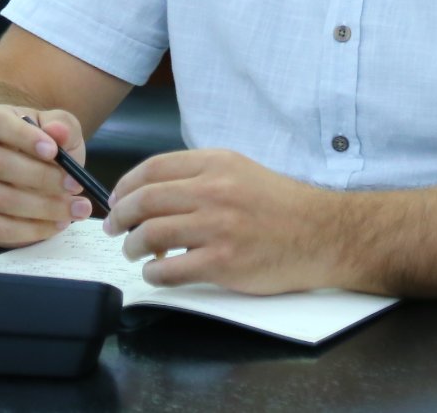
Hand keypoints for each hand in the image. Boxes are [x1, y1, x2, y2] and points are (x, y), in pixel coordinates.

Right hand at [0, 104, 93, 247]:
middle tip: (75, 185)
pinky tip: (56, 225)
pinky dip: (29, 231)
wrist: (27, 167)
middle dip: (41, 178)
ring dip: (42, 208)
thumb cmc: (42, 144)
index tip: (54, 151)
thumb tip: (59, 132)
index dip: (25, 137)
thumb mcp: (59, 128)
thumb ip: (63, 126)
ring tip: (74, 209)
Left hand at [104, 149, 341, 293]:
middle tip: (115, 228)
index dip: (125, 185)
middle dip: (120, 217)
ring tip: (134, 252)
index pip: (152, 168)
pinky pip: (169, 270)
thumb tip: (153, 193)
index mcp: (216, 163)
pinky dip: (153, 274)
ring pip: (150, 235)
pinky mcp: (222, 262)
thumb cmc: (281, 205)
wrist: (322, 234)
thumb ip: (200, 176)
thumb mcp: (241, 171)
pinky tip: (156, 272)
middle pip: (144, 201)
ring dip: (132, 247)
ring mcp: (217, 227)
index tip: (117, 199)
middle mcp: (213, 190)